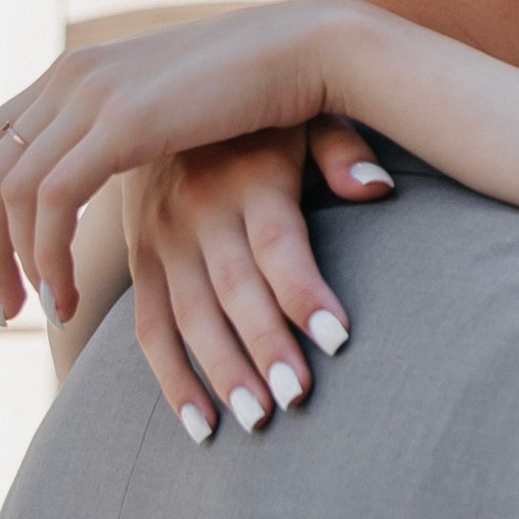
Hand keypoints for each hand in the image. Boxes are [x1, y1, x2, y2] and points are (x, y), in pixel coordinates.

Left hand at [0, 0, 380, 324]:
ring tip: (41, 312)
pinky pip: (53, 201)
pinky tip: (69, 296)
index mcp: (79, 70)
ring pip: (12, 192)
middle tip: (0, 305)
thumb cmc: (266, 87)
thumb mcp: (175, 106)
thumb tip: (106, 156)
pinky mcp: (122, 122)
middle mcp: (72, 76)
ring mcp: (92, 93)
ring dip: (15, 261)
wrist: (311, 48)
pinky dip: (49, 256)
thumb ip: (132, 128)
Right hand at [130, 126, 393, 437]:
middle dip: (265, 346)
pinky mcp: (139, 260)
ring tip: (258, 421)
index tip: (339, 338)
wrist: (163, 93)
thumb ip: (342, 148)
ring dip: (221, 373)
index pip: (277, 242)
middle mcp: (200, 209)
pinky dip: (171, 379)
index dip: (304, 290)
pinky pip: (149, 328)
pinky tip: (201, 426)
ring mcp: (162, 238)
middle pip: (234, 289)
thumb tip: (379, 187)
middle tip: (298, 397)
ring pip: (189, 317)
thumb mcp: (305, 112)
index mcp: (248, 175)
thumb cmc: (263, 113)